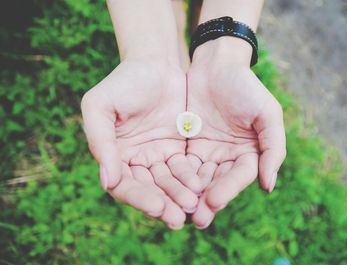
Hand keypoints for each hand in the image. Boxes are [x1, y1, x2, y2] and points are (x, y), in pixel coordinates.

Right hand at [81, 60, 201, 228]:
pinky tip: (202, 188)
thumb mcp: (100, 106)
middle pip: (149, 190)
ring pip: (169, 184)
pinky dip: (192, 180)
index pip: (124, 185)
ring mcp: (158, 157)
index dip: (139, 198)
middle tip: (178, 219)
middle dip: (164, 204)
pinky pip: (185, 170)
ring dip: (180, 197)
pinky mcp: (178, 151)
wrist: (155, 63)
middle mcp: (135, 162)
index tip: (158, 207)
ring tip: (194, 207)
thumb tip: (107, 182)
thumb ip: (100, 142)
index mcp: (114, 156)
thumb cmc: (123, 81)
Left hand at [186, 39, 286, 228]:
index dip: (228, 189)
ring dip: (189, 195)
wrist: (216, 65)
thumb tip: (269, 185)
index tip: (214, 202)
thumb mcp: (267, 112)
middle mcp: (228, 157)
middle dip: (207, 201)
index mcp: (250, 153)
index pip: (240, 176)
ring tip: (179, 213)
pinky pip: (180, 165)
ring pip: (198, 178)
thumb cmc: (245, 86)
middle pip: (218, 183)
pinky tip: (165, 190)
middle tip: (196, 220)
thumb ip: (273, 147)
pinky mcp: (187, 147)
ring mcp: (207, 153)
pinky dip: (175, 178)